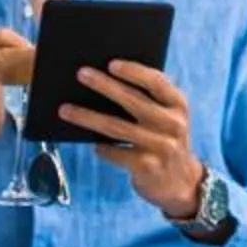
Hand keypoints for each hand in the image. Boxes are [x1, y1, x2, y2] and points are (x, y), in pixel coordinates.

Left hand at [66, 61, 208, 218]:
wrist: (181, 183)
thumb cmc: (164, 140)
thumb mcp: (167, 118)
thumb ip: (149, 100)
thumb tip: (104, 80)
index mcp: (178, 105)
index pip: (156, 82)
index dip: (134, 71)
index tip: (111, 63)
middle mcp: (173, 124)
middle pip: (133, 101)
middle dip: (104, 85)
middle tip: (81, 74)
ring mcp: (161, 147)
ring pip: (116, 127)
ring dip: (88, 117)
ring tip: (65, 109)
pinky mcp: (147, 167)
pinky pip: (114, 152)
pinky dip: (100, 147)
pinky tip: (91, 143)